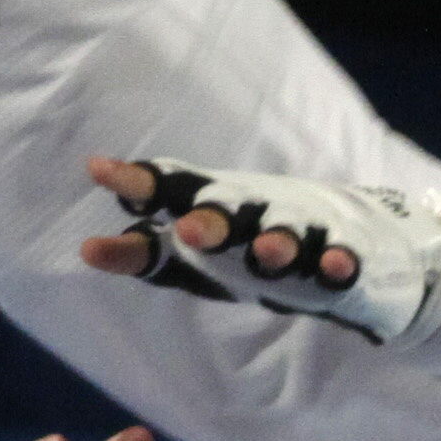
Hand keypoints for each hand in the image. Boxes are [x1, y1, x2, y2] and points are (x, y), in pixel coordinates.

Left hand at [78, 154, 440, 344]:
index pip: (173, 187)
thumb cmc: (256, 249)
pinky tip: (337, 270)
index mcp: (216, 206)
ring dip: (280, 242)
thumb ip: (146, 252)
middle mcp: (256, 210)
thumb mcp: (198, 257)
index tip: (99, 171)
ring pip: (290, 234)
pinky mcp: (347, 255)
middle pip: (231, 209)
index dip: (139, 181)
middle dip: (212, 220)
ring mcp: (305, 230)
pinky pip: (344, 259)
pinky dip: (342, 263)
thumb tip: (84, 251)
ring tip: (269, 253)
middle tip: (189, 231)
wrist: (356, 243)